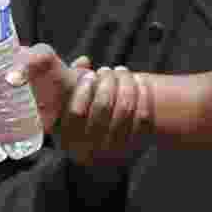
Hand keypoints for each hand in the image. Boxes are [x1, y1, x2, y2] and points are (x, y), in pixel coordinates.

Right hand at [4, 44, 152, 167]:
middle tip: (106, 70)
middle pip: (102, 107)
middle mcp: (90, 150)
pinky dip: (142, 93)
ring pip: (125, 108)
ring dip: (125, 82)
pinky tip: (138, 80)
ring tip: (121, 71)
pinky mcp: (136, 145)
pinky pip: (143, 115)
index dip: (83, 90)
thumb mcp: (68, 101)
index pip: (76, 113)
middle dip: (107, 81)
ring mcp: (114, 150)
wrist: (108, 139)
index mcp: (68, 140)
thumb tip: (83, 61)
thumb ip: (70, 80)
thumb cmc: (83, 111)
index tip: (89, 74)